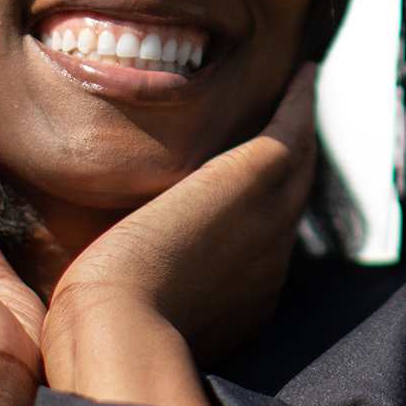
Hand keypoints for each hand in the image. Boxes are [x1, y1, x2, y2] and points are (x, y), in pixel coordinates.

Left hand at [39, 63, 319, 405]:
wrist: (118, 326)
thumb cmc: (101, 332)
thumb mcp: (132, 317)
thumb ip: (138, 296)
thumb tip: (110, 281)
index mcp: (243, 302)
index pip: (257, 247)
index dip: (254, 218)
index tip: (242, 201)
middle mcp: (269, 263)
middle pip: (289, 203)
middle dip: (291, 172)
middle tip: (294, 130)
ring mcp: (271, 221)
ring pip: (297, 166)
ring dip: (301, 130)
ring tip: (302, 95)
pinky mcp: (256, 179)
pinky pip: (291, 131)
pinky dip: (300, 103)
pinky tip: (303, 74)